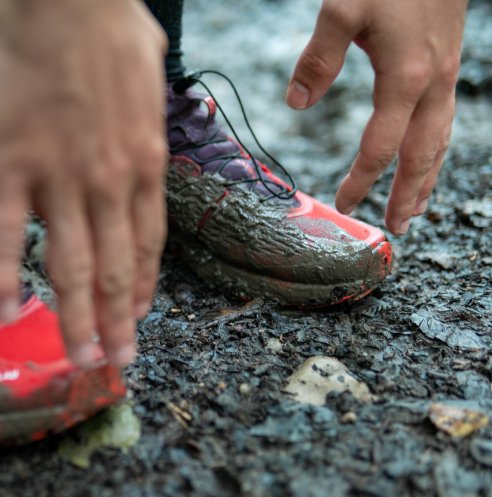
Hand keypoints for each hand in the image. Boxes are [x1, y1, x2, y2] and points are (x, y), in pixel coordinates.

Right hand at [0, 0, 167, 366]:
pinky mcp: (10, 165)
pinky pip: (2, 233)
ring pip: (69, 264)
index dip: (142, 288)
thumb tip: (147, 129)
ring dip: (75, 317)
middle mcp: (109, 182)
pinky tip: (3, 313)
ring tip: (77, 357)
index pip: (147, 243)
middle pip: (114, 268)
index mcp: (145, 163)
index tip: (137, 320)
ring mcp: (60, 178)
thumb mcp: (153, 76)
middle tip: (113, 362)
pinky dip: (0, 275)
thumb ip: (151, 116)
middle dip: (115, 322)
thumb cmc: (109, 27)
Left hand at [285, 0, 467, 234]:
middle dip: (408, 195)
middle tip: (397, 228)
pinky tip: (426, 154)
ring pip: (441, 140)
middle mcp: (433, 84)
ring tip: (418, 206)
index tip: (345, 204)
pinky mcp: (447, 63)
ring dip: (428, 177)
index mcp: (406, 79)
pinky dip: (436, 148)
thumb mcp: (342, 7)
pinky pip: (445, 120)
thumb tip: (296, 103)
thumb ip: (318, 57)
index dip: (362, 180)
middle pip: (423, 156)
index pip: (381, 148)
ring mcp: (446, 74)